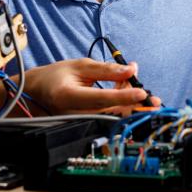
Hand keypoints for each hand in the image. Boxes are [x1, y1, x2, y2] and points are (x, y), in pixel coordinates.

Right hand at [23, 58, 161, 114]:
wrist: (37, 92)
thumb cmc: (57, 76)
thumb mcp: (81, 65)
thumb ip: (107, 69)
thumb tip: (131, 70)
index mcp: (68, 96)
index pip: (101, 98)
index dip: (123, 96)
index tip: (142, 93)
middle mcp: (73, 114)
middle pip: (110, 112)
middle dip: (134, 105)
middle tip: (154, 99)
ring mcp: (78, 123)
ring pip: (111, 116)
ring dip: (129, 104)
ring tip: (137, 88)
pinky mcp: (85, 126)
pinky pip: (107, 118)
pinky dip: (121, 107)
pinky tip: (127, 94)